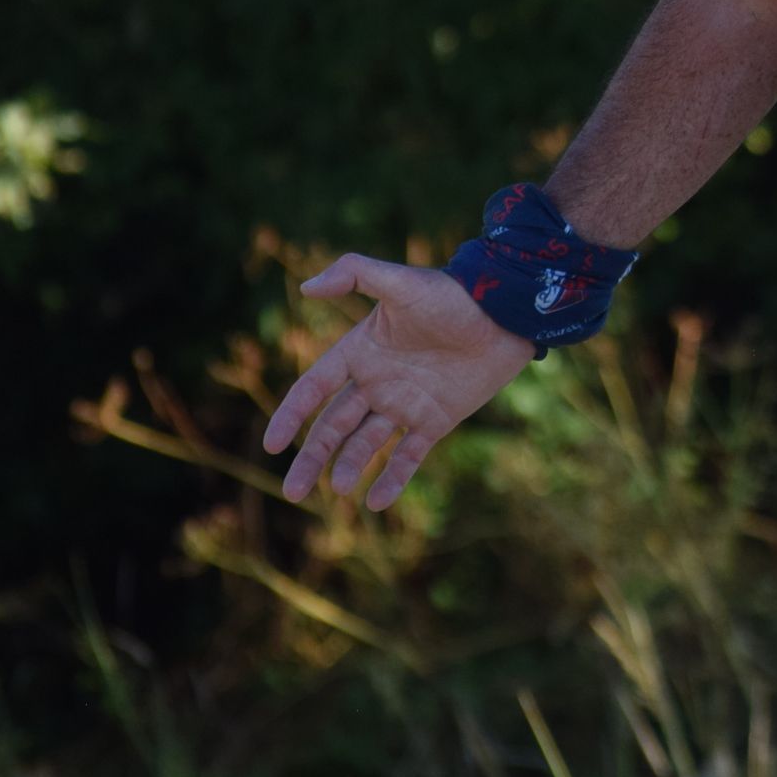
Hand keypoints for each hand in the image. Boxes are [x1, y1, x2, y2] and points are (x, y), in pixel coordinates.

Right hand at [261, 254, 533, 509]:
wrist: (504, 314)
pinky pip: (408, 456)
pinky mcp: (434, 421)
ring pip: (365, 444)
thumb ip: (354, 275)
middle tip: (293, 492)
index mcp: (359, 353)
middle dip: (312, 458)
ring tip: (340, 489)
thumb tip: (307, 286)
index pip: (313, 390)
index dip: (291, 416)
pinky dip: (392, 479)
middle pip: (332, 427)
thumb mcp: (402, 282)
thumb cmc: (451, 295)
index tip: (271, 445)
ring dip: (350, 467)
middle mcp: (376, 382)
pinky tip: (375, 502)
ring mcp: (404, 404)